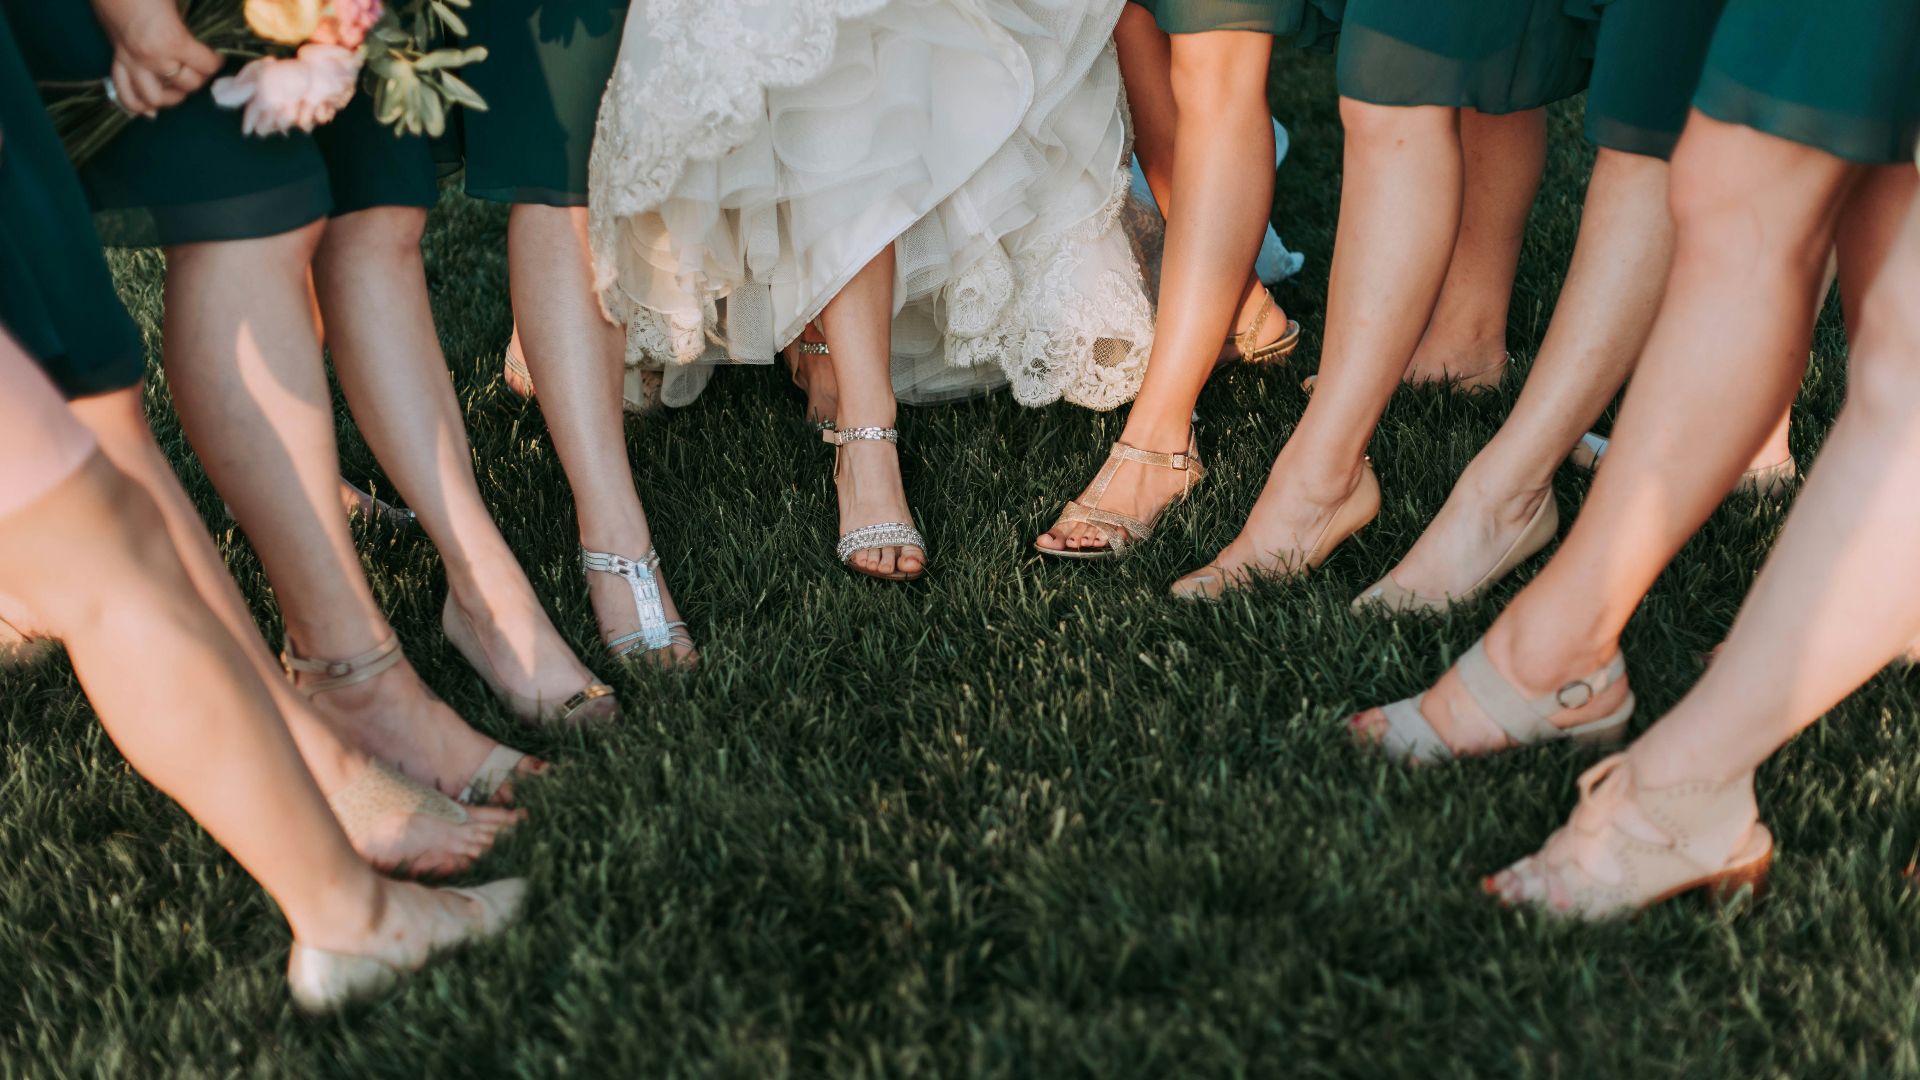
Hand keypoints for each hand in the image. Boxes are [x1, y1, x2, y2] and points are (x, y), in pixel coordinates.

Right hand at [90, 0, 223, 116]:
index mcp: (171, 41)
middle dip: (199, 78)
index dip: (216, 62)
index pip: (206, 66)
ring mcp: (131, 62)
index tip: (217, 57)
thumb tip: (206, 36)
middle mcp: (152, 59)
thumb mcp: (177, 2)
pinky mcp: (116, 60)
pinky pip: (124, 93)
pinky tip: (149, 109)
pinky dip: (137, 105)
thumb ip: (193, 24)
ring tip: (179, 89)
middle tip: (201, 69)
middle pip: (186, 85)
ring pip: (155, 99)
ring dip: (171, 98)